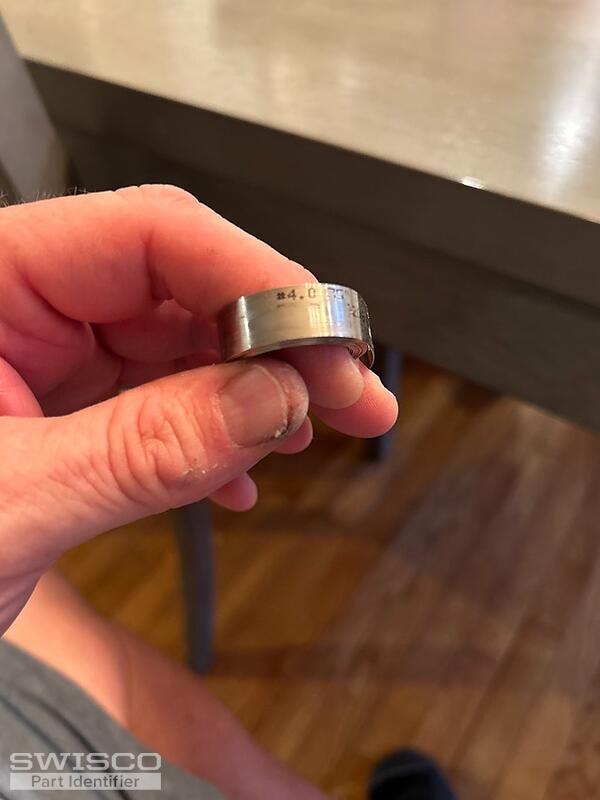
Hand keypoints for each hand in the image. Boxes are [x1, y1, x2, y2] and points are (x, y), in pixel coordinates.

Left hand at [0, 185, 396, 634]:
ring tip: (310, 432)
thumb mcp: (6, 505)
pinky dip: (209, 435)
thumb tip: (272, 401)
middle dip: (273, 344)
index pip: (144, 234)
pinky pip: (158, 398)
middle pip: (177, 287)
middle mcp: (16, 304)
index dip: (250, 276)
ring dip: (251, 393)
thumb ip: (143, 451)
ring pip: (178, 345)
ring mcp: (43, 355)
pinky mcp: (63, 406)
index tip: (323, 334)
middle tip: (349, 391)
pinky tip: (241, 473)